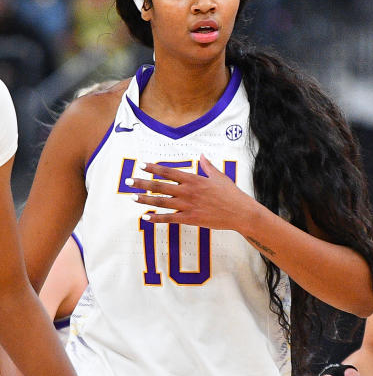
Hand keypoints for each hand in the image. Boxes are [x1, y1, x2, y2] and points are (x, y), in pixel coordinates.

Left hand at [129, 155, 254, 230]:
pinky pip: (169, 218)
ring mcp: (188, 206)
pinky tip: (146, 217)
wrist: (241, 213)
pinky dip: (156, 219)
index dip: (154, 168)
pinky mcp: (190, 219)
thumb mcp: (220, 177)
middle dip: (142, 183)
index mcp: (194, 179)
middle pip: (160, 186)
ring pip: (161, 202)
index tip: (142, 165)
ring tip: (132, 198)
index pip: (169, 172)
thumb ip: (208, 166)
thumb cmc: (232, 194)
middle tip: (128, 181)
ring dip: (145, 200)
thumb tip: (201, 156)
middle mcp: (188, 191)